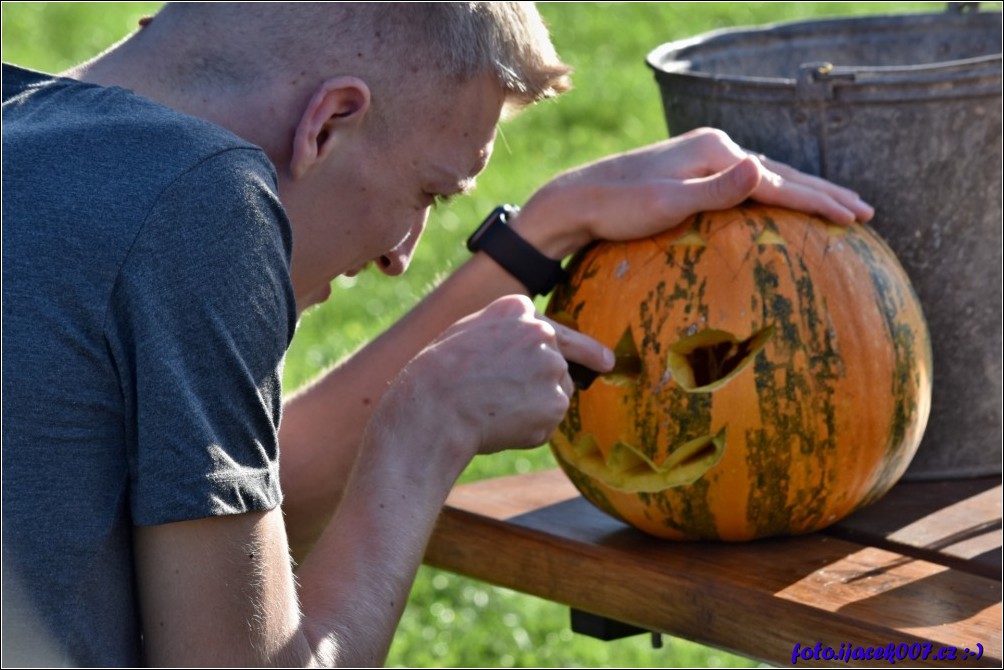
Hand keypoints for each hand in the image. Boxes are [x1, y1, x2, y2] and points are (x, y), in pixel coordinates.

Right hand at [383, 295, 611, 456]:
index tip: (606, 360)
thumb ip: (503, 335)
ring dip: (534, 407)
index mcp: (517, 309)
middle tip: (573, 379)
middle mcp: (542, 333)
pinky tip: (501, 426)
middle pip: (559, 363)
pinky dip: (530, 432)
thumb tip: (532, 352)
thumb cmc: (438, 374)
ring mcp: (552, 368)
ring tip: (493, 410)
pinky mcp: (555, 403)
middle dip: (547, 382)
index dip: (579, 348)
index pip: (553, 330)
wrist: (435, 406)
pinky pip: (548, 423)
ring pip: (555, 394)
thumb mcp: (467, 335)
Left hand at [514, 127, 873, 257]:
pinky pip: (747, 183)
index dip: (820, 201)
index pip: (779, 181)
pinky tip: (781, 202)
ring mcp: (703, 157)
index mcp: (715, 152)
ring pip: (768, 176)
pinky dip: (774, 193)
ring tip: (837, 206)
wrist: (578, 200)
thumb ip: (717, 189)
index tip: (855, 219)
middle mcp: (714, 148)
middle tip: (866, 213)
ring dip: (804, 191)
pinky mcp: (692, 171)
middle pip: (782, 173)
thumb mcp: (668, 202)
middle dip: (825, 193)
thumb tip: (764, 168)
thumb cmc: (619, 209)